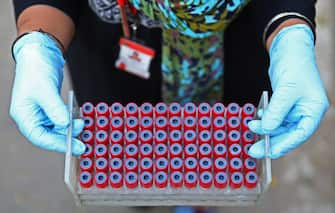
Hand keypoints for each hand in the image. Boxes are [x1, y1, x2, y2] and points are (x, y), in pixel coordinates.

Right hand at [10, 32, 84, 154]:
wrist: (41, 55)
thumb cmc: (36, 70)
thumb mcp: (46, 89)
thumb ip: (55, 108)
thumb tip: (65, 125)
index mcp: (24, 115)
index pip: (40, 137)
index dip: (57, 144)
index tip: (73, 147)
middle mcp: (31, 117)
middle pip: (49, 136)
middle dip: (66, 138)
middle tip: (83, 141)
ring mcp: (41, 114)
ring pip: (57, 129)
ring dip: (70, 129)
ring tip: (82, 125)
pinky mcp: (50, 109)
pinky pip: (61, 120)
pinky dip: (70, 122)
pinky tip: (79, 120)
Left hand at [248, 24, 328, 158]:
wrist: (289, 50)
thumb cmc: (294, 66)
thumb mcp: (285, 90)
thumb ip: (276, 112)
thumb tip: (266, 130)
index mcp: (313, 110)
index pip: (300, 134)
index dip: (284, 145)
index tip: (268, 153)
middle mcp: (306, 112)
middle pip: (288, 134)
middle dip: (271, 141)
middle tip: (253, 150)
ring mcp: (295, 109)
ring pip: (280, 127)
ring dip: (265, 130)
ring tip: (251, 127)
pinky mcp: (285, 105)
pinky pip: (274, 118)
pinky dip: (265, 120)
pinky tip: (256, 120)